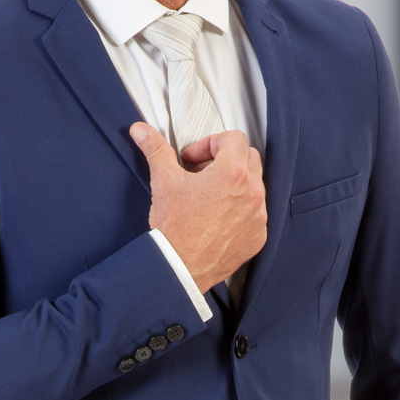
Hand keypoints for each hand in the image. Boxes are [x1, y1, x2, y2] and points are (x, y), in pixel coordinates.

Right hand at [130, 122, 266, 292]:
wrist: (179, 268)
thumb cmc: (174, 227)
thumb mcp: (163, 180)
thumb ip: (155, 149)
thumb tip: (141, 130)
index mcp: (232, 173)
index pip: (234, 138)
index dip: (210, 142)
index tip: (193, 158)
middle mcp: (252, 193)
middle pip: (248, 157)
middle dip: (224, 159)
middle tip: (200, 172)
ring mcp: (258, 216)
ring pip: (254, 185)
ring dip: (234, 183)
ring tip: (206, 195)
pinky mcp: (258, 236)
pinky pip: (255, 212)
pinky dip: (239, 208)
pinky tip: (216, 216)